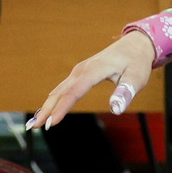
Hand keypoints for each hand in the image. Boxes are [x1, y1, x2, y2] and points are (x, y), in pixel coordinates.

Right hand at [27, 31, 156, 130]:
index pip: (74, 92)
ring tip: (34, 124)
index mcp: (94, 70)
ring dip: (46, 106)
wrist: (136, 44)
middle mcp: (82, 70)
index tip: (52, 124)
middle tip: (34, 127)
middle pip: (60, 92)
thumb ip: (125, 92)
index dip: (62, 108)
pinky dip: (52, 100)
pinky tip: (45, 111)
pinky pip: (63, 88)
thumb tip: (116, 110)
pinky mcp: (79, 74)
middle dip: (47, 110)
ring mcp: (79, 71)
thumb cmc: (137, 62)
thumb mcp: (137, 77)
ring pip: (58, 90)